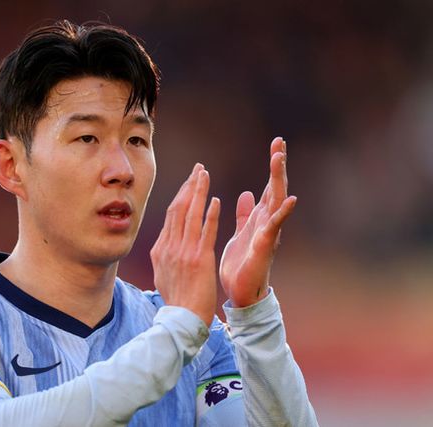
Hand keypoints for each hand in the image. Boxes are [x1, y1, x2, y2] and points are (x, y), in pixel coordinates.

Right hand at [150, 163, 220, 326]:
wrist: (183, 319)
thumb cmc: (176, 300)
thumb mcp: (162, 274)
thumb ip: (164, 256)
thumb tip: (164, 245)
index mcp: (161, 249)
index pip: (171, 216)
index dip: (181, 195)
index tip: (190, 182)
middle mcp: (170, 247)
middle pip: (179, 209)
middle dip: (189, 186)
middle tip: (198, 169)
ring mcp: (184, 252)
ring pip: (190, 215)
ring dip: (198, 192)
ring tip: (204, 175)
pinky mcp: (200, 259)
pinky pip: (205, 232)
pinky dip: (210, 215)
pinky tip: (215, 200)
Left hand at [219, 137, 296, 307]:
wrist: (241, 292)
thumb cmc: (242, 263)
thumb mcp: (241, 232)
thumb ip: (245, 214)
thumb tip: (247, 193)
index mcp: (259, 218)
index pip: (267, 186)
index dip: (273, 166)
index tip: (277, 144)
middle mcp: (267, 222)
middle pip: (274, 188)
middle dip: (278, 165)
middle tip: (279, 141)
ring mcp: (268, 233)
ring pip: (275, 201)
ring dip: (277, 179)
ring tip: (279, 158)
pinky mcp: (264, 245)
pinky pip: (274, 226)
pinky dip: (282, 213)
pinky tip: (290, 199)